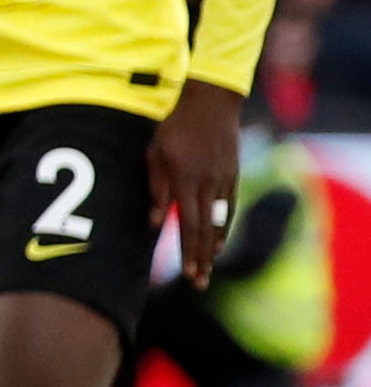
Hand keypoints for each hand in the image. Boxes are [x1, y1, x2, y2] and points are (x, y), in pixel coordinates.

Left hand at [153, 77, 242, 280]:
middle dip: (202, 258)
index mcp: (186, 181)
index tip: (188, 274)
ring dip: (213, 247)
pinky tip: (218, 241)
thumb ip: (156, 190)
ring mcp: (224, 181)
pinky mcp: (233, 175)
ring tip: (208, 268)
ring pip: (219, 221)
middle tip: (199, 283)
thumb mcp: (155, 154)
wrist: (210, 103)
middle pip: (206, 230)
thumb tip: (153, 224)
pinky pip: (228, 208)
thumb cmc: (173, 127)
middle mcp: (208, 185)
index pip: (188, 225)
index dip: (188, 251)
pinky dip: (223, 227)